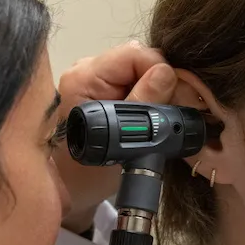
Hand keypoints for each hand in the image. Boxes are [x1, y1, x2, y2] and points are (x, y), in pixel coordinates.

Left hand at [54, 42, 177, 232]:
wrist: (67, 189)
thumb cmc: (89, 173)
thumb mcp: (121, 140)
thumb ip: (144, 103)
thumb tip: (167, 74)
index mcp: (85, 77)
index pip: (136, 54)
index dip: (163, 73)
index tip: (177, 100)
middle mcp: (86, 69)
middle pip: (140, 58)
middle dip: (163, 82)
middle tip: (174, 111)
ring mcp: (92, 76)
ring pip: (141, 69)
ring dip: (157, 90)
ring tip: (164, 115)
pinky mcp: (100, 86)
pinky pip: (134, 79)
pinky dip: (149, 94)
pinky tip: (152, 114)